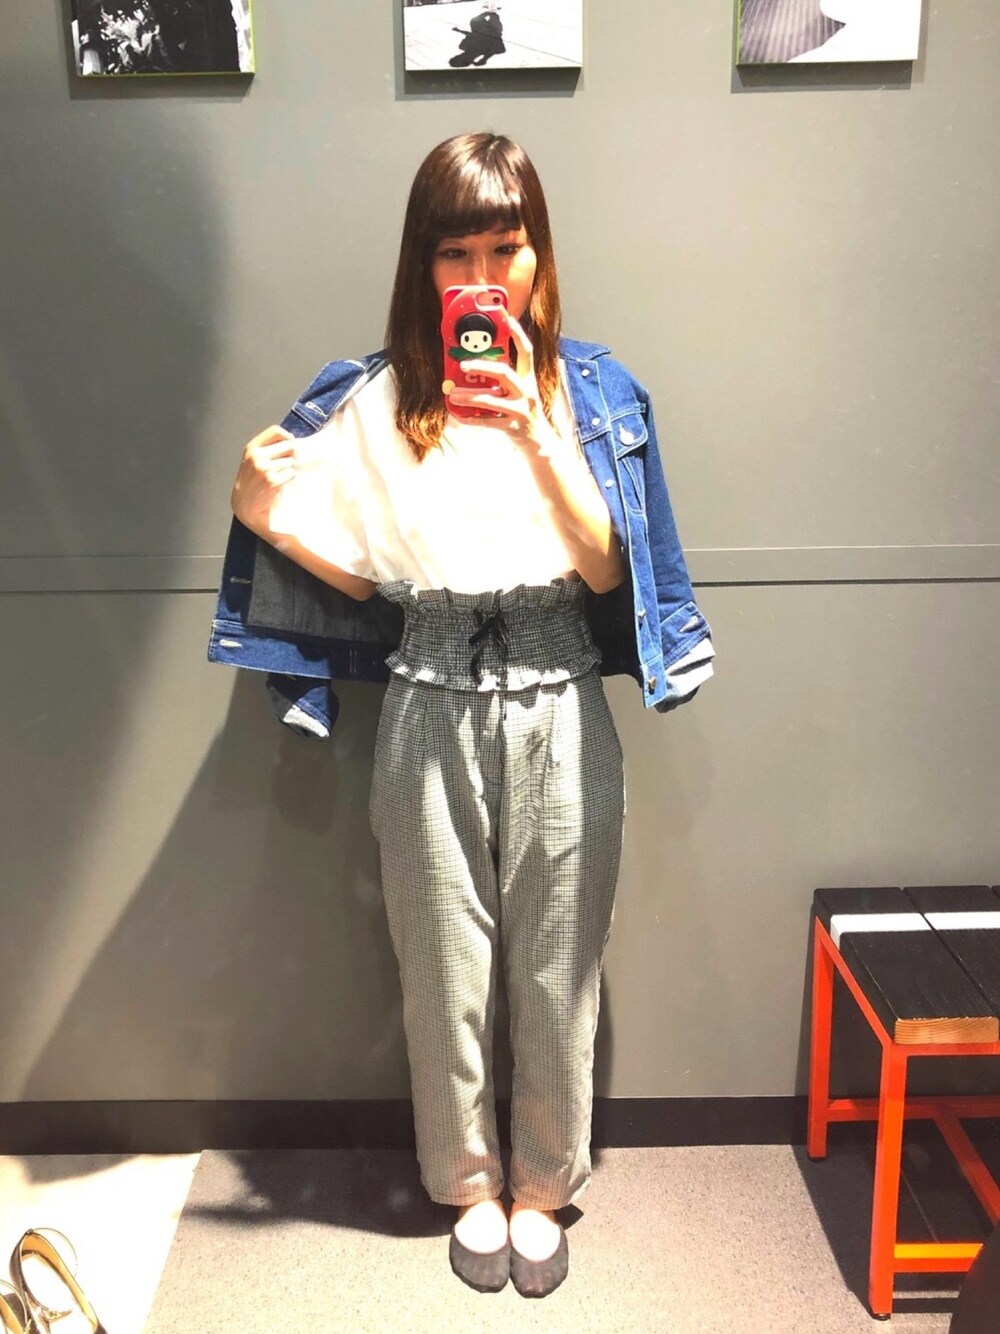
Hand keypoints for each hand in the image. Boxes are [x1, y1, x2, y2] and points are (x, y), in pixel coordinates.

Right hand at [230, 425, 301, 538]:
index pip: (275, 431)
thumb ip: (267, 449)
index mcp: (252, 448)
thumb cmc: (252, 482)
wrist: (245, 506)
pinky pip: (292, 473)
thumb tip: (293, 441)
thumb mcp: (252, 460)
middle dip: (291, 455)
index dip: (288, 437)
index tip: (291, 444)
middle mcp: (257, 456)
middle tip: (285, 465)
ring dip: (289, 469)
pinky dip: (289, 479)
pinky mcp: (273, 481)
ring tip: (278, 477)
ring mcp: (264, 469)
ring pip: (291, 461)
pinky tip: (279, 485)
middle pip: (289, 445)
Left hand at [445, 314, 560, 453]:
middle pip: (504, 372)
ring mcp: (521, 410)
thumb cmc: (524, 413)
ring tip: (452, 394)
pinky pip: (488, 422)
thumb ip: (503, 381)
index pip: (526, 351)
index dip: (517, 333)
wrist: (541, 443)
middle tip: (463, 365)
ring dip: (468, 396)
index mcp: (529, 379)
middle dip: (481, 367)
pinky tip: (459, 416)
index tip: (506, 317)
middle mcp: (527, 392)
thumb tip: (476, 367)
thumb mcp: (519, 393)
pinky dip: (471, 419)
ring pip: (491, 400)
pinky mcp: (514, 428)